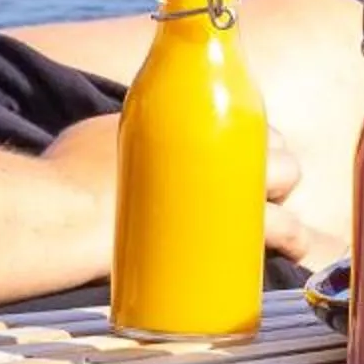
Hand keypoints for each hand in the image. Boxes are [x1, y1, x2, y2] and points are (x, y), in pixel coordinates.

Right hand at [47, 117, 329, 264]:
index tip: (243, 164)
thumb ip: (130, 138)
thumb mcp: (104, 133)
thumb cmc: (69, 173)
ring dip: (291, 207)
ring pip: (283, 184)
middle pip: (273, 151)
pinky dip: (294, 236)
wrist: (66, 214)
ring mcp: (227, 184)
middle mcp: (218, 142)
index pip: (247, 122)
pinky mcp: (228, 228)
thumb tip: (120, 146)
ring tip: (288, 232)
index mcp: (193, 115)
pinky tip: (297, 248)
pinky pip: (281, 228)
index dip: (254, 146)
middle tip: (256, 199)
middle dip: (276, 173)